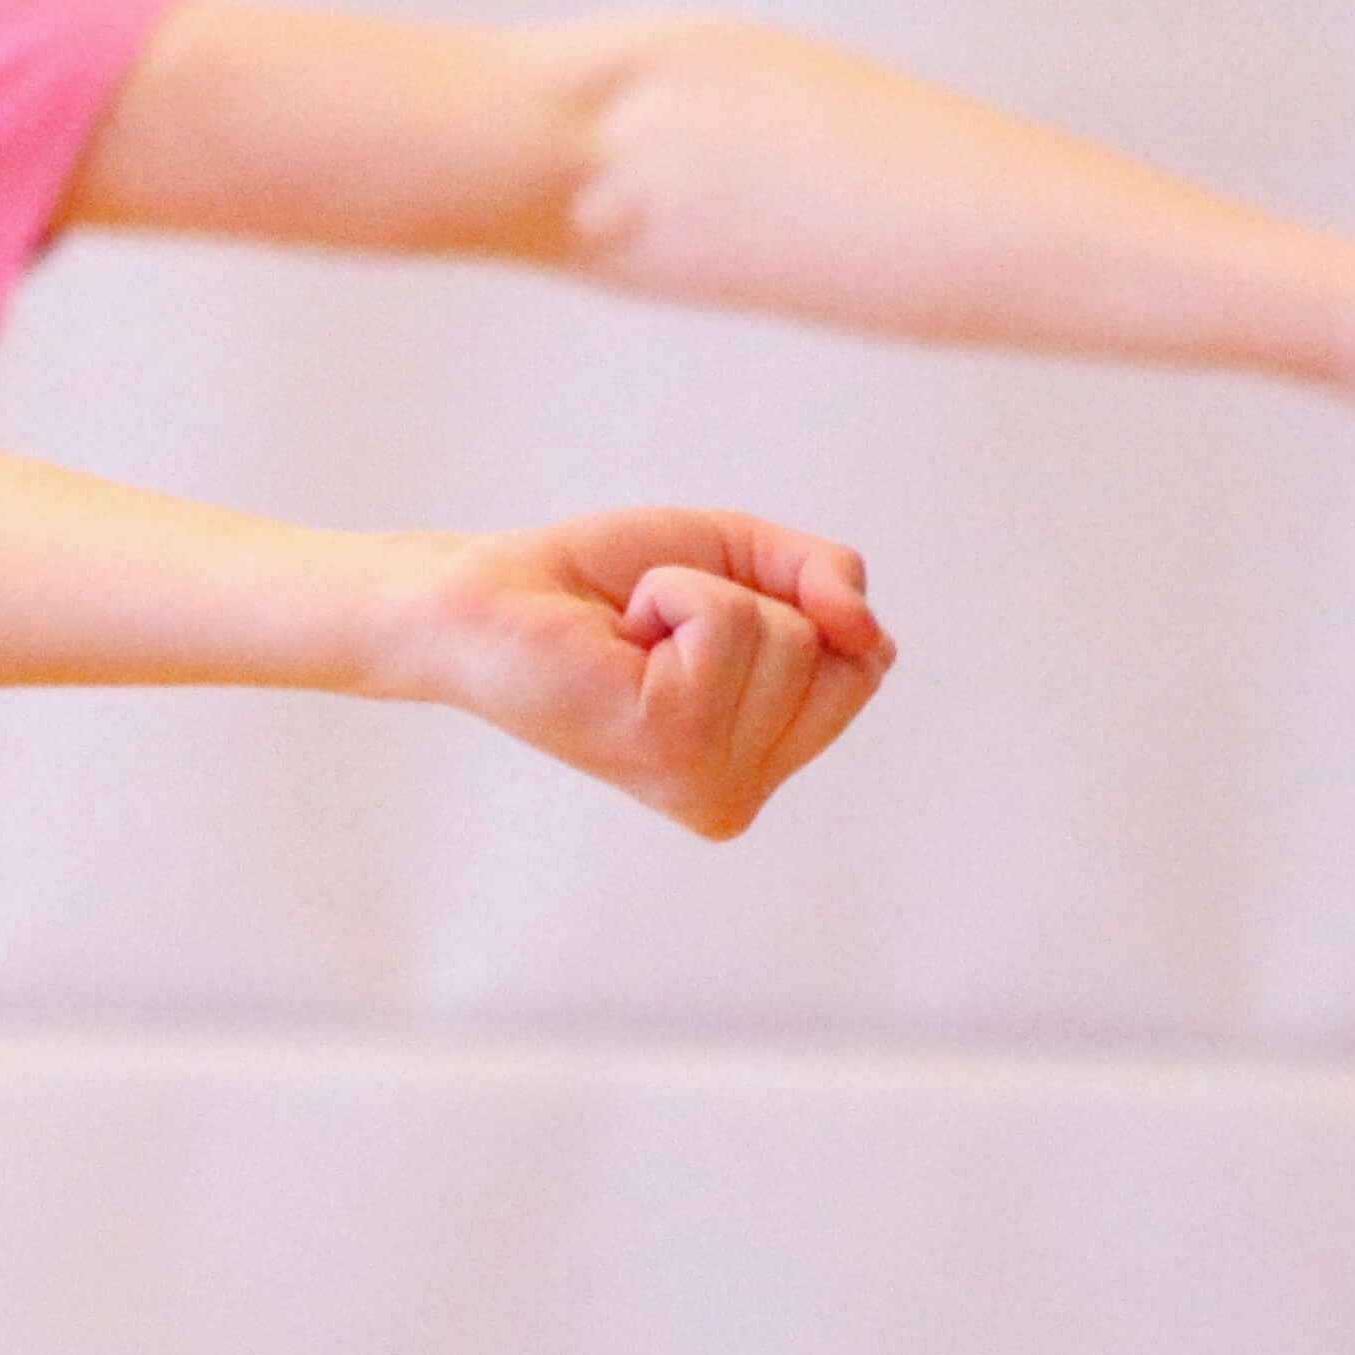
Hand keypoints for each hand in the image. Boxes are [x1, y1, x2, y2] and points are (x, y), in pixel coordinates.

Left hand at [412, 510, 892, 839]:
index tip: (700, 625)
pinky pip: (729, 621)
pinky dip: (673, 595)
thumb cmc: (605, 584)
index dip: (794, 606)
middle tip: (659, 632)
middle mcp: (739, 794)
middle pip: (843, 658)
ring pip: (791, 637)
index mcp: (760, 767)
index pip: (866, 667)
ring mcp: (708, 780)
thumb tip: (866, 629)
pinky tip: (619, 639)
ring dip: (702, 599)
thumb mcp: (744, 560)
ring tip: (632, 637)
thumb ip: (828, 579)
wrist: (488, 594)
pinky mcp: (669, 744)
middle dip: (756, 603)